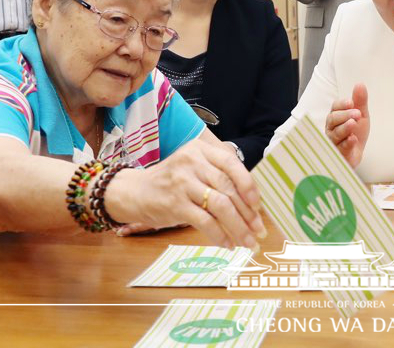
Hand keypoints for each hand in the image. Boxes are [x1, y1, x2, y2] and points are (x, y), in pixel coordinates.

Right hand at [108, 137, 264, 249]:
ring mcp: (183, 182)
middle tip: (258, 231)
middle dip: (248, 213)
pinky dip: (220, 235)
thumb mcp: (193, 168)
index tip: (258, 205)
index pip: (232, 163)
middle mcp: (192, 161)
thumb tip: (251, 204)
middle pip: (229, 188)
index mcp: (200, 150)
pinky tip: (227, 244)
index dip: (249, 185)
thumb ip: (218, 176)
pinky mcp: (175, 204)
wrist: (135, 191)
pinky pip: (205, 221)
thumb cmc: (171, 182)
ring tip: (247, 242)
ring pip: (221, 206)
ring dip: (239, 227)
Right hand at [325, 83, 369, 167]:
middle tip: (357, 113)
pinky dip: (346, 143)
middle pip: (333, 119)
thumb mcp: (360, 115)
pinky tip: (353, 139)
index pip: (335, 107)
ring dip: (345, 128)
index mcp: (336, 116)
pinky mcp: (338, 154)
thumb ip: (360, 101)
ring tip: (353, 124)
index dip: (342, 104)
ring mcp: (333, 141)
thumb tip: (360, 84)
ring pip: (336, 133)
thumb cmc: (355, 132)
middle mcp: (331, 127)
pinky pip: (340, 148)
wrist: (356, 153)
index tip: (351, 102)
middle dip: (345, 115)